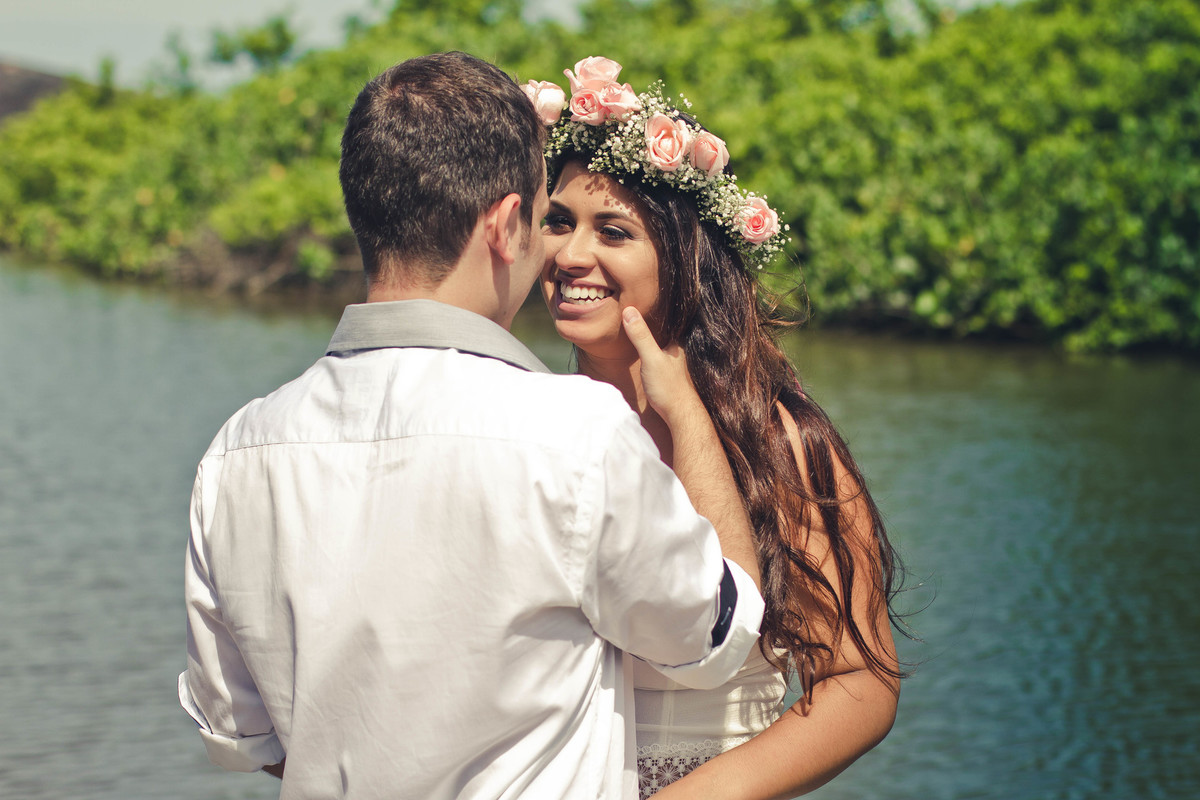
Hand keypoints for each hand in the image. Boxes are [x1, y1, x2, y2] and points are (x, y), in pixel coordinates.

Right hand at [622, 306, 703, 423]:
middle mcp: (677, 351)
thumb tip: (629, 310)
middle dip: (654, 319)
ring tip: (639, 321)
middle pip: (664, 330)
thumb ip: (641, 336)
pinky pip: (657, 355)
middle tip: (640, 304)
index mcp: (676, 343)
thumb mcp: (651, 358)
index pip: (669, 318)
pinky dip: (650, 348)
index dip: (661, 305)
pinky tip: (643, 348)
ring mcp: (673, 363)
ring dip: (651, 334)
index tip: (651, 293)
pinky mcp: (667, 374)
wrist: (679, 415)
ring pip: (661, 343)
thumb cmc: (669, 387)